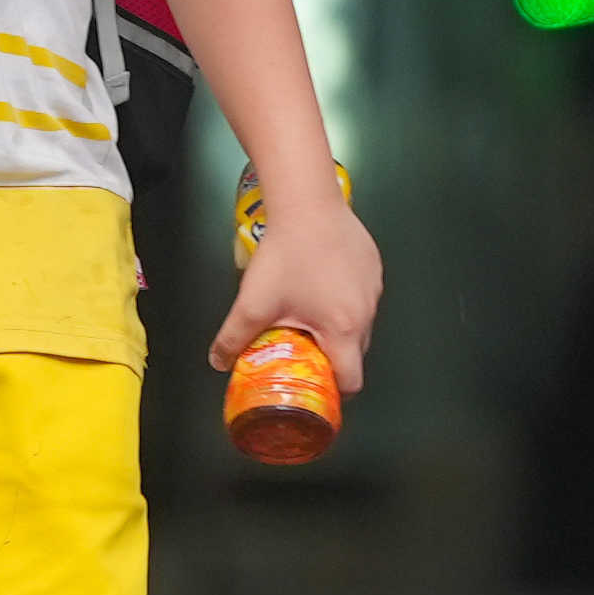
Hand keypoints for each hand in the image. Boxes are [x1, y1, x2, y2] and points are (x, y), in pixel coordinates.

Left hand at [208, 197, 381, 391]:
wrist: (307, 202)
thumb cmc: (285, 256)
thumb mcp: (253, 303)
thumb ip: (233, 338)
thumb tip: (218, 362)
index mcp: (344, 329)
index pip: (351, 380)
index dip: (333, 392)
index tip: (315, 389)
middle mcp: (368, 312)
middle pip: (356, 353)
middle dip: (331, 360)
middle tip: (303, 355)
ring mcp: (374, 288)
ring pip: (360, 324)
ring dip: (338, 330)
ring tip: (307, 319)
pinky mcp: (373, 267)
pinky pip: (362, 297)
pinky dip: (344, 302)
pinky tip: (319, 286)